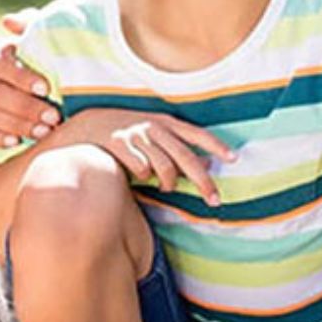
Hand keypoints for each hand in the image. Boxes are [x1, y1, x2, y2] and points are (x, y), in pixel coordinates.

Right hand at [0, 9, 61, 148]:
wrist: (34, 87)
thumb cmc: (41, 60)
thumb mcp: (39, 39)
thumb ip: (29, 24)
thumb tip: (8, 22)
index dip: (21, 78)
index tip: (46, 89)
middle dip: (26, 108)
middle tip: (52, 119)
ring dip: (17, 126)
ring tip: (42, 133)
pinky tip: (16, 142)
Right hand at [66, 109, 235, 204]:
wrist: (87, 125)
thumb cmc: (125, 135)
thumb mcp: (152, 134)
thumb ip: (175, 148)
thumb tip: (207, 163)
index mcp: (165, 122)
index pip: (196, 134)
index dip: (216, 146)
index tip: (234, 159)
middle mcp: (154, 126)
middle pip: (185, 157)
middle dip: (202, 181)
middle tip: (214, 200)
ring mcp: (136, 135)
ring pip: (163, 167)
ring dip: (168, 183)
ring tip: (166, 189)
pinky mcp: (118, 143)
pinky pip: (140, 169)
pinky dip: (142, 177)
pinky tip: (137, 177)